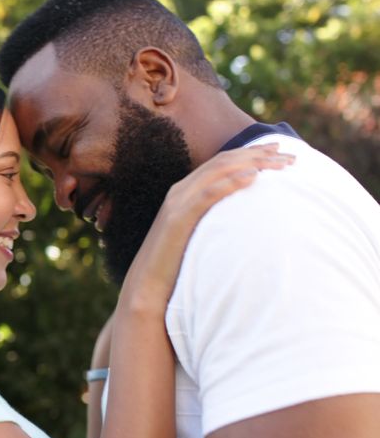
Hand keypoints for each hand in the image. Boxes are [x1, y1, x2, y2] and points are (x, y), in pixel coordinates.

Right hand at [120, 144, 293, 311]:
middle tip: (290, 155)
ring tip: (280, 163)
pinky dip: (230, 182)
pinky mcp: (178, 219)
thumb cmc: (175, 266)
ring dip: (252, 164)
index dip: (251, 154)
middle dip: (258, 155)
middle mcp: (180, 191)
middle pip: (223, 162)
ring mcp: (177, 203)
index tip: (279, 151)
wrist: (147, 286)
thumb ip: (213, 221)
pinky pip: (207, 194)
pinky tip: (253, 177)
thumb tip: (241, 220)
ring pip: (218, 172)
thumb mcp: (197, 236)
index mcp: (184, 192)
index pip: (221, 163)